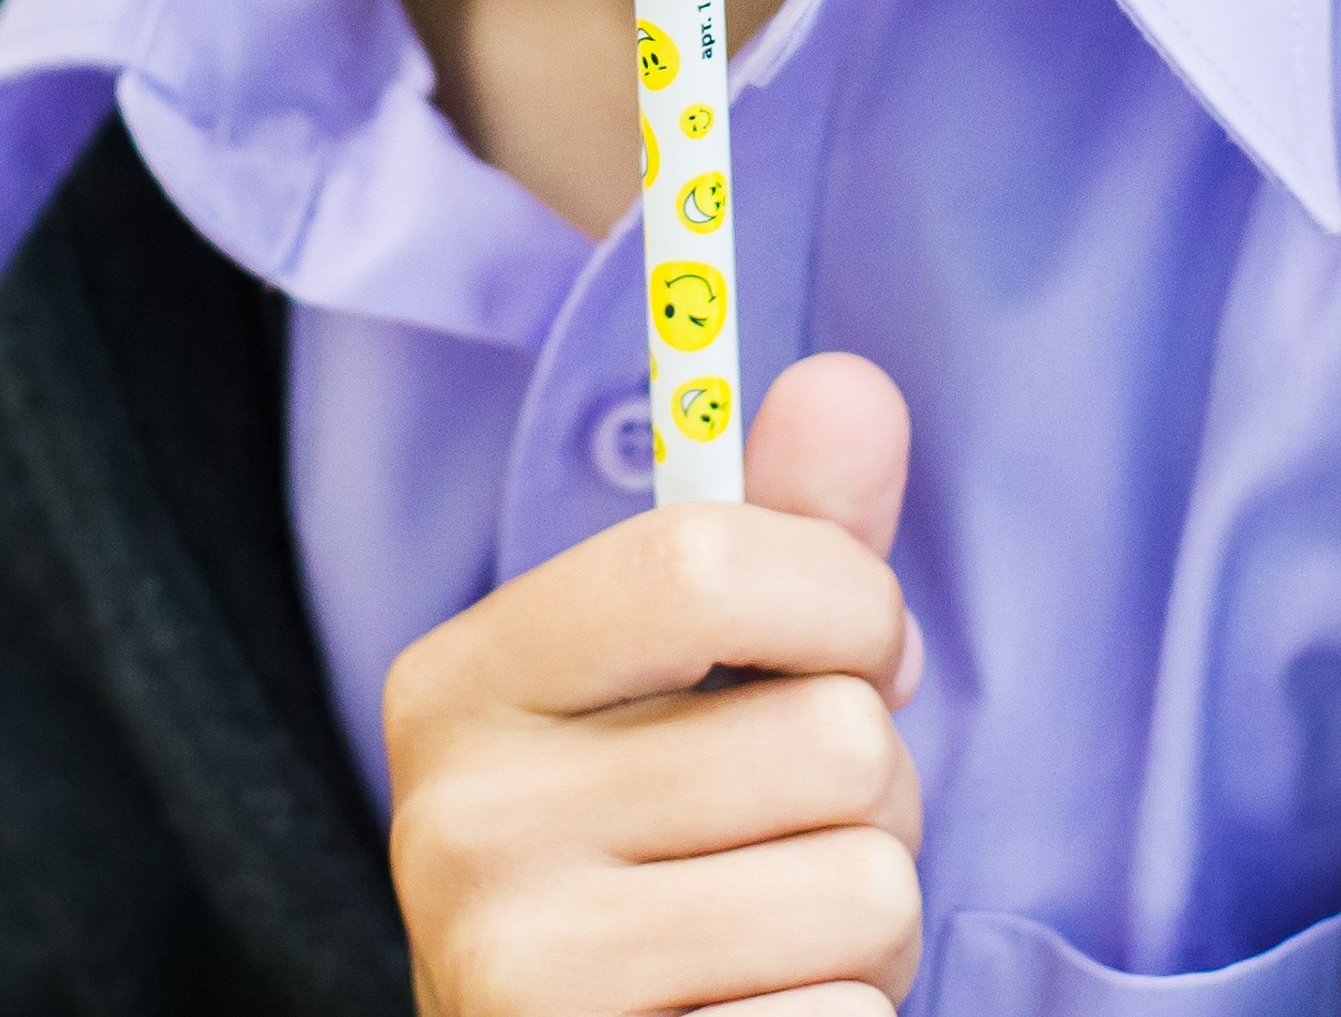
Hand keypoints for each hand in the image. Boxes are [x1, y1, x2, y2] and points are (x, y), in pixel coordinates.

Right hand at [387, 353, 925, 1016]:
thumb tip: (852, 386)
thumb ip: (782, 530)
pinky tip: (763, 1014)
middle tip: (798, 831)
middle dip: (878, 787)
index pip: (703, 561)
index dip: (846, 598)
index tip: (864, 648)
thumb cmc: (655, 855)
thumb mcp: (689, 681)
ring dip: (875, 918)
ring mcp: (521, 975)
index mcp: (463, 681)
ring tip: (783, 935)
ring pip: (868, 886)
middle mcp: (462, 824)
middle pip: (828, 737)